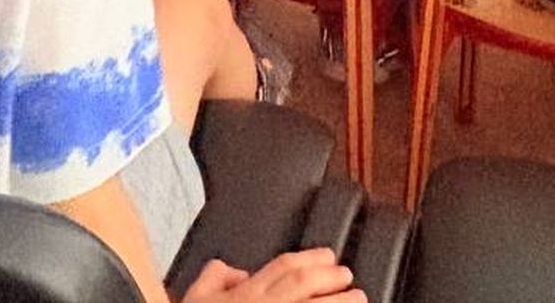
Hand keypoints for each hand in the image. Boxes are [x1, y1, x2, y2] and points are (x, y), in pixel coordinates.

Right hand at [182, 249, 364, 302]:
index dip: (311, 259)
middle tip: (349, 277)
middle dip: (330, 280)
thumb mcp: (195, 296)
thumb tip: (238, 270)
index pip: (284, 268)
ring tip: (359, 300)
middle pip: (304, 288)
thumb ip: (215, 275)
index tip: (330, 257)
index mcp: (246, 294)